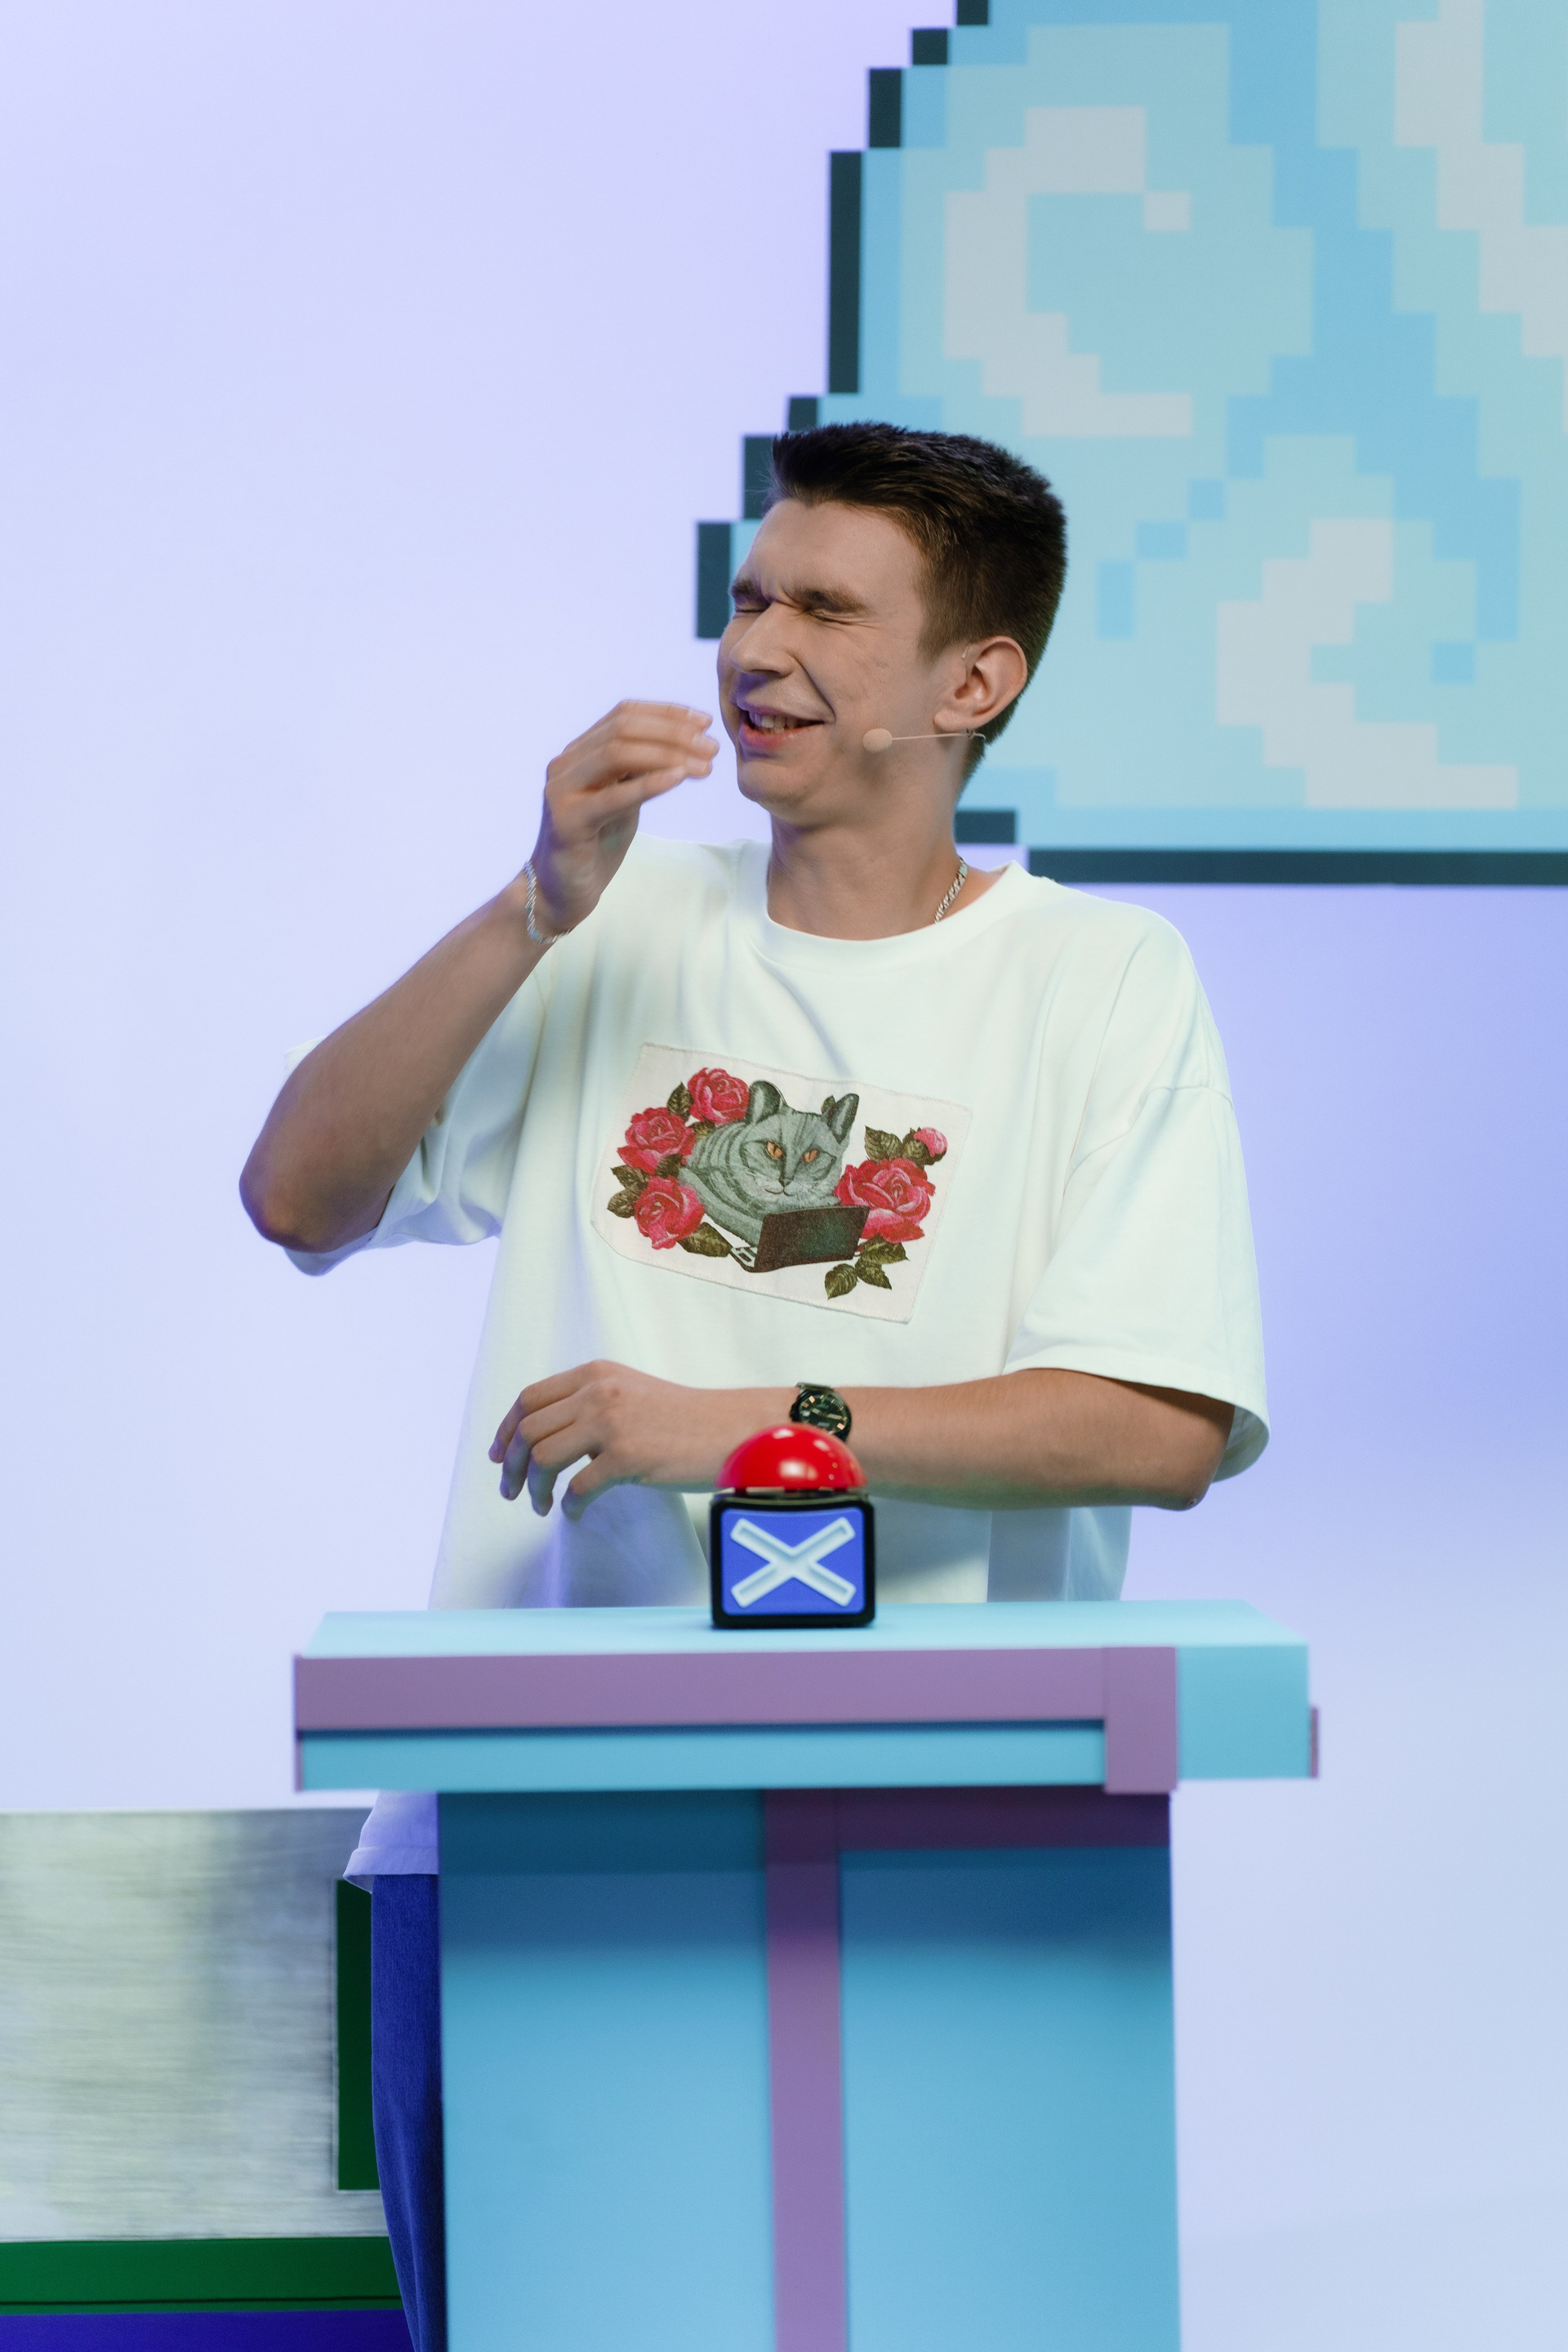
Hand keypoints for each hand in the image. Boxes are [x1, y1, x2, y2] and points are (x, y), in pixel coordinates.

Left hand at [489, 1361, 786, 1520]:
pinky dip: (569, 1506)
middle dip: (511, 1465)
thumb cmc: (686, 1419)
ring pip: (543, 1458)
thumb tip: (550, 1439)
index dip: (505, 1430)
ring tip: (540, 1506)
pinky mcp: (628, 1456)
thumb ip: (592, 1404)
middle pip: (528, 1429)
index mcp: (595, 1373)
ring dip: (533, 1489)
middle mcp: (598, 1391)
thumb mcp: (631, 1393)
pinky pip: (578, 1488)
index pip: (530, 1398)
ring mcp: (612, 1422)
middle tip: (511, 1491)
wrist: (733, 1428)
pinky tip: (575, 1514)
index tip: (499, 1456)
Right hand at [524, 702, 717, 935]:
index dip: (666, 713)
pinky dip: (648, 783)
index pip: (624, 715)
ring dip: (668, 755)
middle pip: (623, 730)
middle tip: (712, 748)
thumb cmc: (596, 843)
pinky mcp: (567, 821)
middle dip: (673, 734)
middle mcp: (566, 763)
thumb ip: (640, 769)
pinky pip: (612, 797)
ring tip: (704, 766)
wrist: (562, 891)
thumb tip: (684, 741)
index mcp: (579, 752)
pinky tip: (678, 778)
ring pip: (617, 754)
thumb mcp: (624, 798)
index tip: (704, 722)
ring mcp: (562, 790)